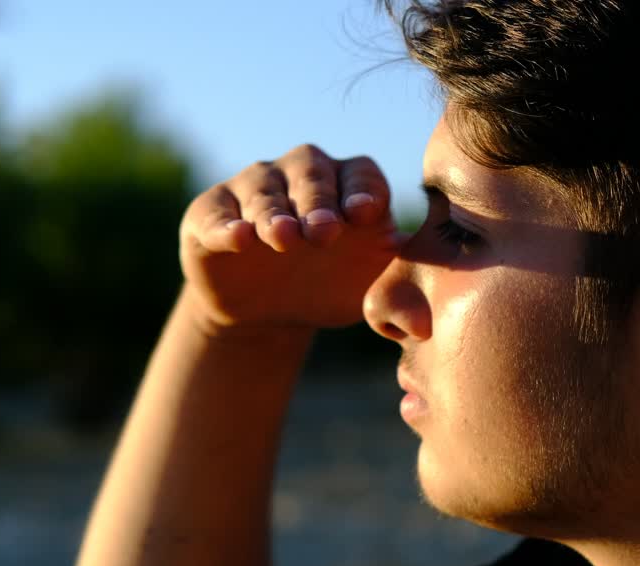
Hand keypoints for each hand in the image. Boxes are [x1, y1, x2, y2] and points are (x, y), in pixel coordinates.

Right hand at [178, 144, 398, 336]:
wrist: (271, 311)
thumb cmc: (331, 285)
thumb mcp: (369, 288)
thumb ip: (402, 292)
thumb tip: (430, 317)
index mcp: (348, 186)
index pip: (361, 173)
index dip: (364, 190)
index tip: (368, 215)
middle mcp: (300, 176)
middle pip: (313, 174)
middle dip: (319, 201)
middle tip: (326, 231)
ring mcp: (253, 189)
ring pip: (264, 189)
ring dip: (275, 212)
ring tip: (283, 238)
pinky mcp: (209, 213)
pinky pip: (216, 212)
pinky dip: (226, 225)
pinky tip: (239, 240)